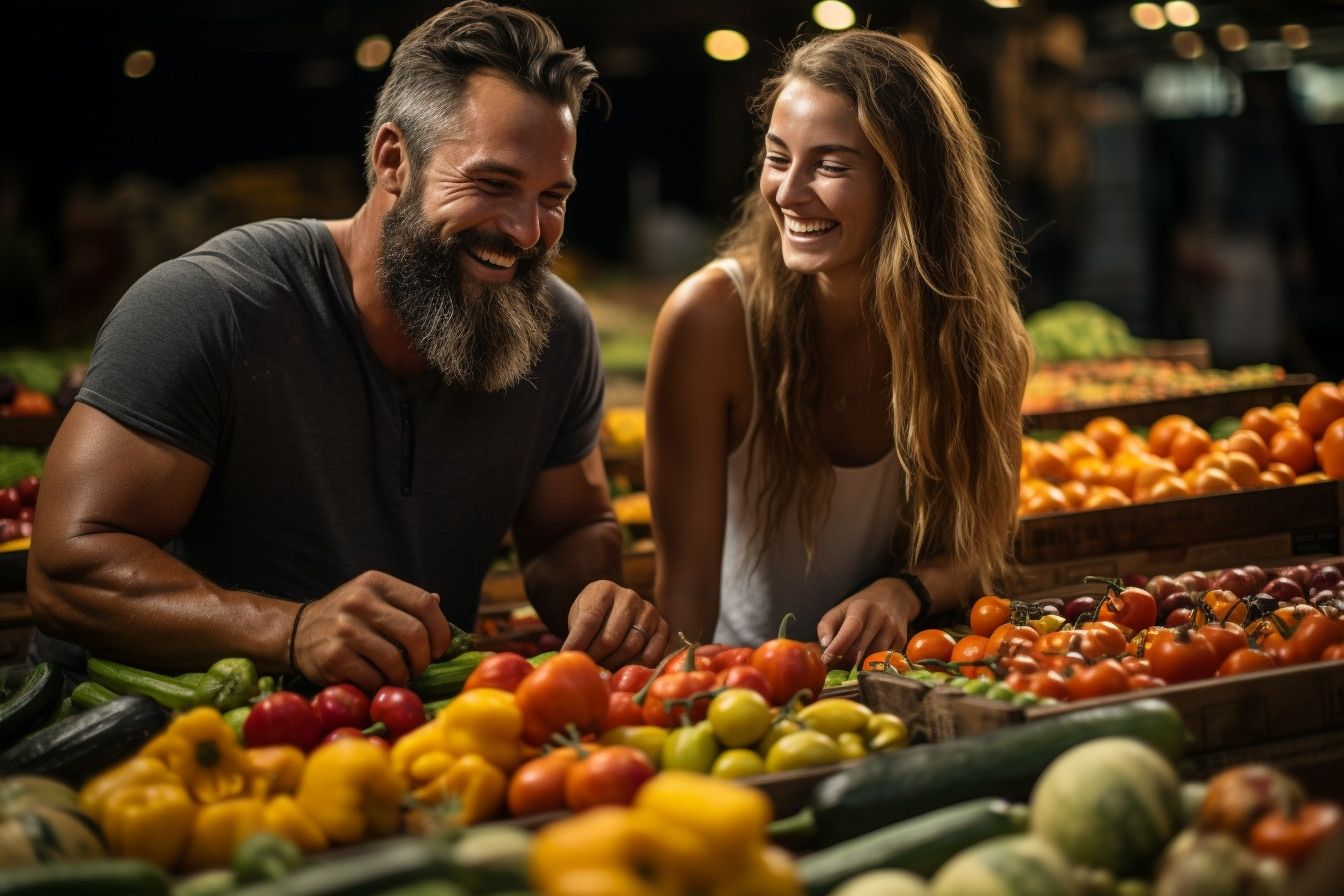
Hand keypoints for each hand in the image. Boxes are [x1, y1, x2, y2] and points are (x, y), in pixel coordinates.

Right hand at [291, 570, 454, 691]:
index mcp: (376, 583)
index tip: (439, 648)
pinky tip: (377, 682)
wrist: (295, 633)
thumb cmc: (346, 618)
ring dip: (403, 675)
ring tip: (399, 677)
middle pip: (414, 633)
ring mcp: (345, 628)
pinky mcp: (334, 655)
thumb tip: (437, 602)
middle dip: (424, 658)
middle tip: (419, 668)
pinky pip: (373, 678)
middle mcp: (360, 600)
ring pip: (395, 660)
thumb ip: (403, 602)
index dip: (440, 630)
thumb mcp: (372, 598)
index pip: (424, 604)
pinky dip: (380, 685)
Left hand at [562, 580, 670, 668]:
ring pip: (630, 647)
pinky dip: (635, 667)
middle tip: (587, 669)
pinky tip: (623, 670)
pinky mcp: (663, 627)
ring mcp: (648, 611)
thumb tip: (571, 660)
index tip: (568, 659)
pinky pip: (650, 655)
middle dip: (595, 658)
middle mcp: (629, 597)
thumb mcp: (579, 615)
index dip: (577, 644)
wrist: (617, 607)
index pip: (588, 621)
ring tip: (602, 670)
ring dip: (613, 665)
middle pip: (610, 638)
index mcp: (604, 589)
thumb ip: (577, 632)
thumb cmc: (594, 615)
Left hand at [816, 578, 920, 668]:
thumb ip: (827, 626)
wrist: (894, 598)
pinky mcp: (901, 641)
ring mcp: (893, 629)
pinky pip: (884, 659)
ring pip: (873, 658)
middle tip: (834, 669)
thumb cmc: (860, 607)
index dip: (838, 646)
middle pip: (861, 647)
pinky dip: (872, 664)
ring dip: (858, 666)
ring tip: (847, 667)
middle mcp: (880, 617)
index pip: (851, 629)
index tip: (826, 660)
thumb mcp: (841, 610)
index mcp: (862, 607)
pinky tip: (865, 661)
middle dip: (845, 662)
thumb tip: (824, 646)